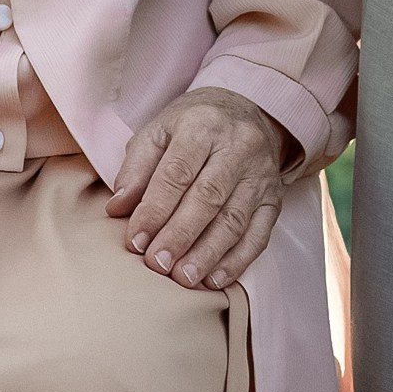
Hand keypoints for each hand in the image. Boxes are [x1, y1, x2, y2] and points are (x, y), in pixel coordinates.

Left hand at [105, 89, 291, 289]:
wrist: (244, 112)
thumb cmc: (192, 127)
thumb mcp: (158, 132)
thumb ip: (136, 169)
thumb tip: (117, 209)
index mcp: (202, 125)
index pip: (177, 171)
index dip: (155, 209)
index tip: (136, 240)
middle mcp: (237, 147)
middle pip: (208, 197)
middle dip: (180, 235)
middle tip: (157, 264)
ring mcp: (260, 174)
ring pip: (235, 219)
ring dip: (208, 253)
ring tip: (183, 278)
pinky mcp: (274, 199)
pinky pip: (259, 234)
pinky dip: (237, 260)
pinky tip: (214, 279)